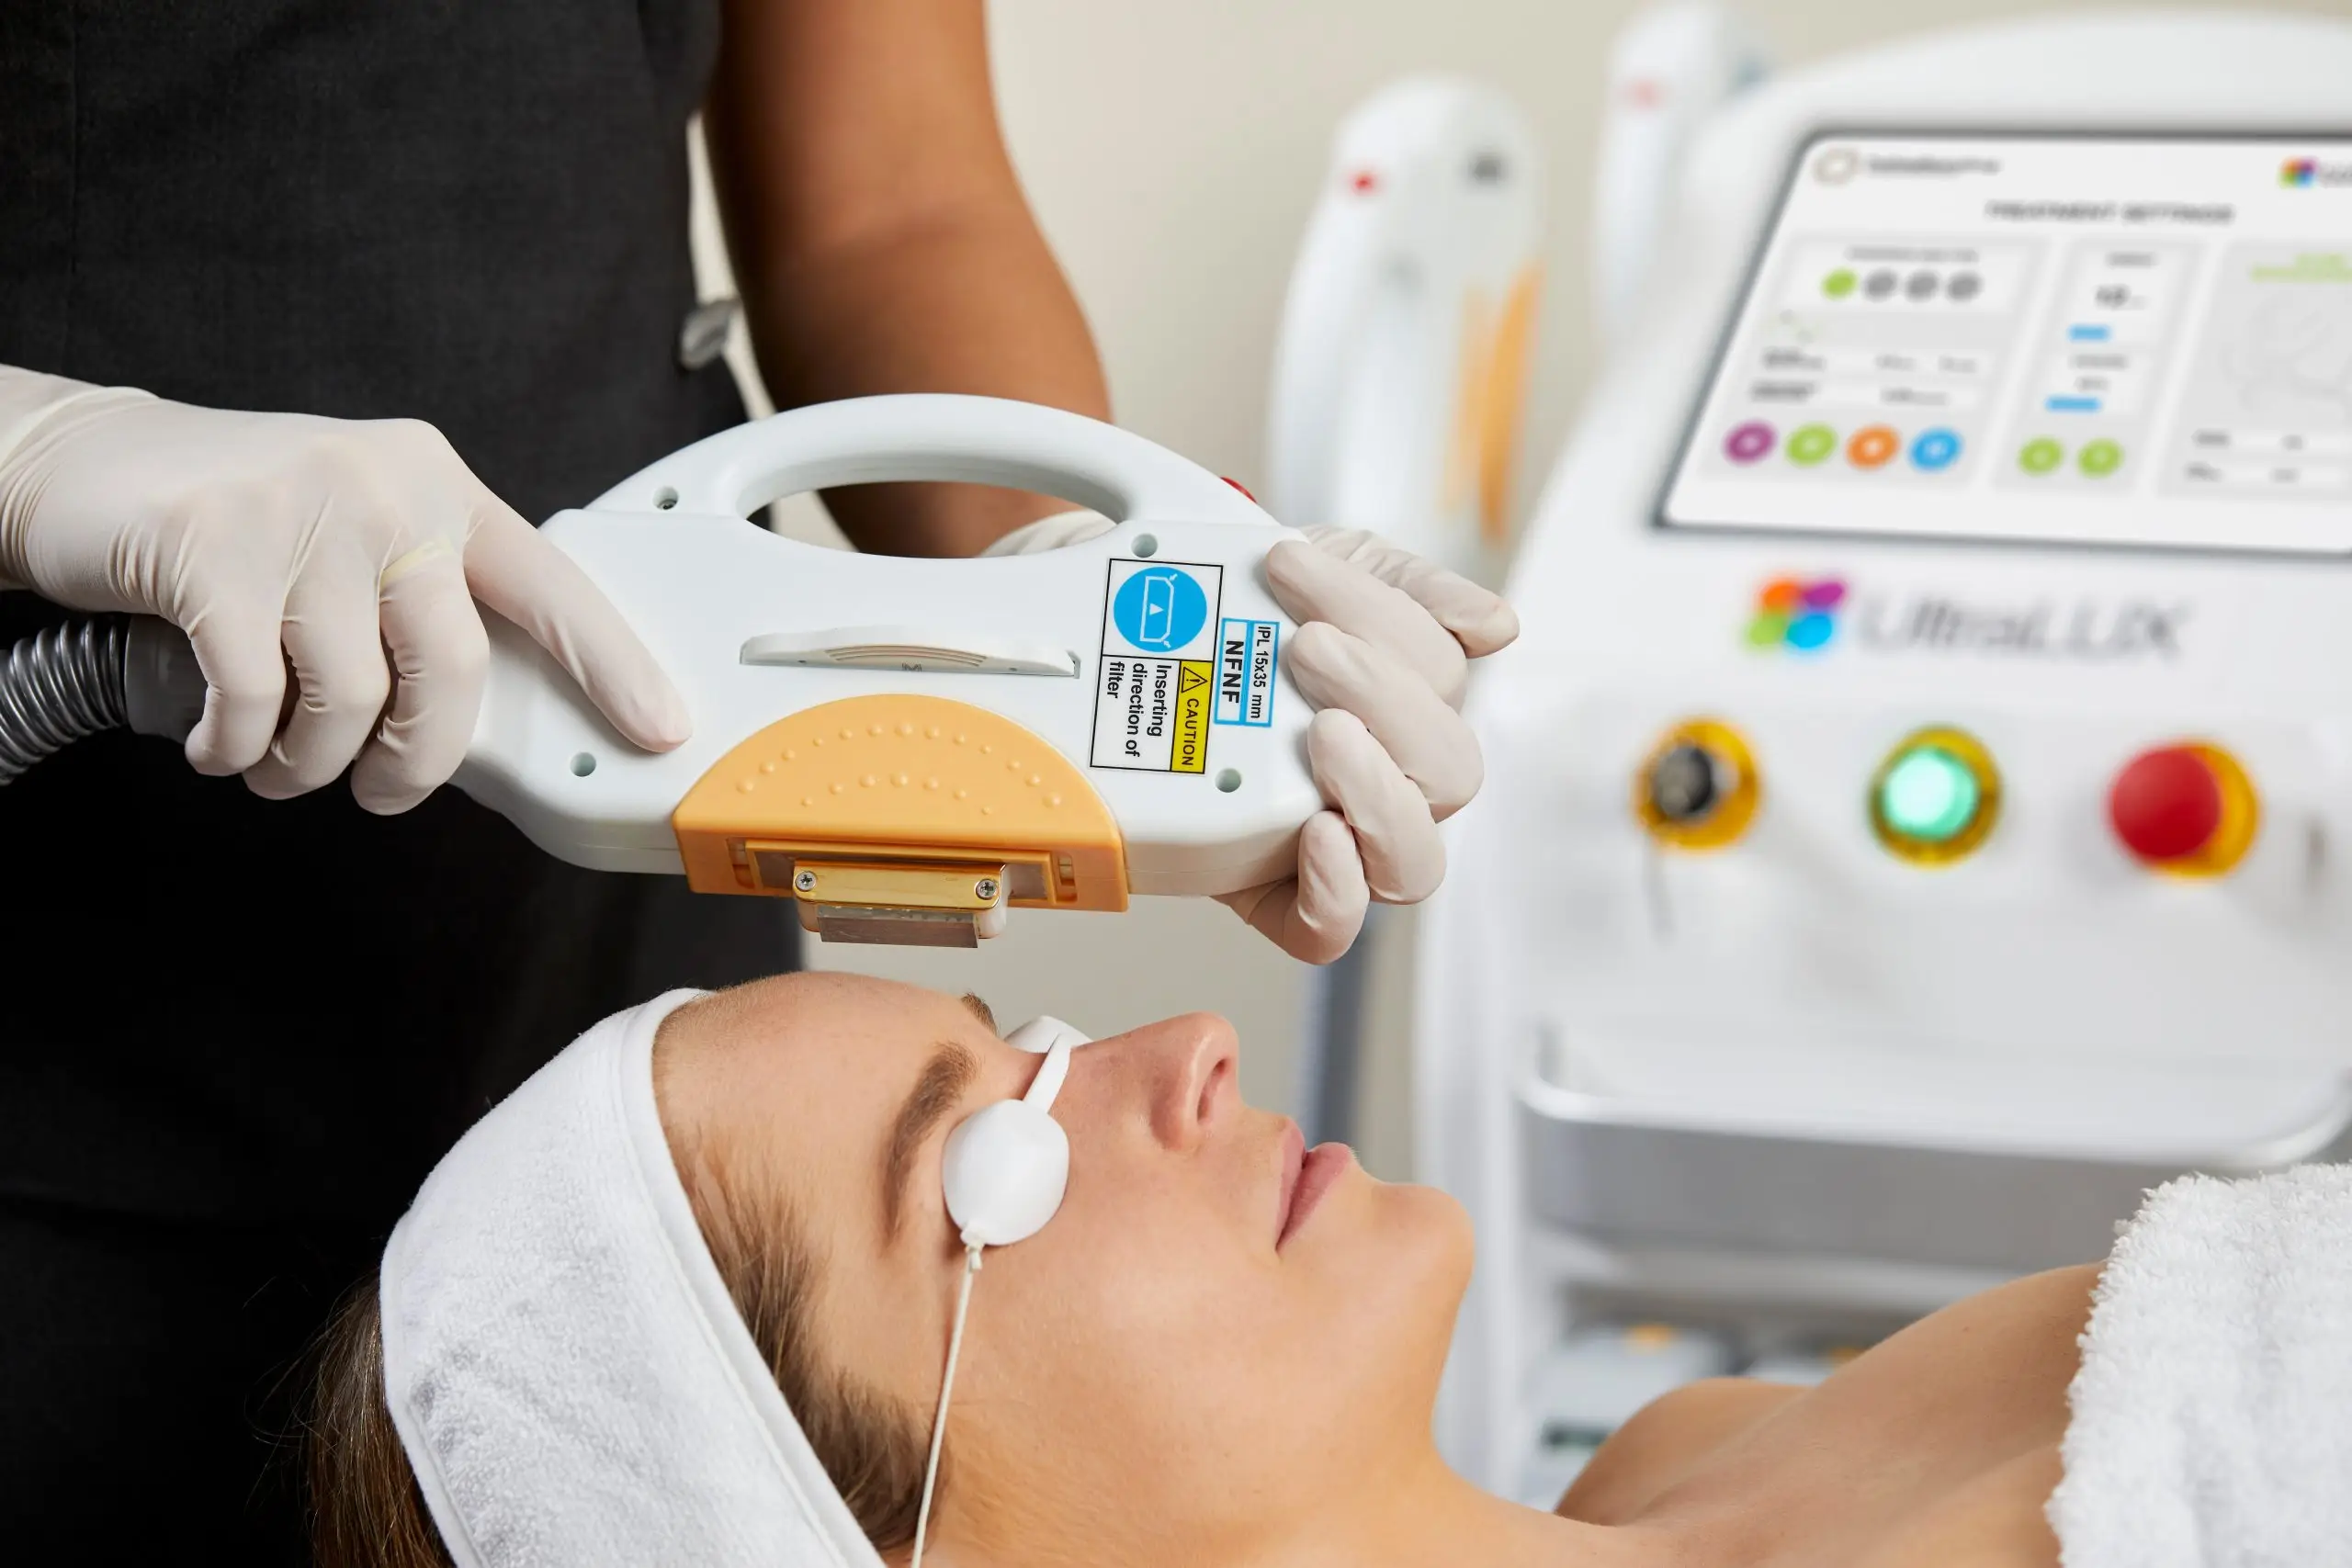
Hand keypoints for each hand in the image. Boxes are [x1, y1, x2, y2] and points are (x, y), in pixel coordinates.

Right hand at [0, 379, 689, 811]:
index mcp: (441, 488)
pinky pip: (256, 699)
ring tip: (274, 761)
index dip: (614, 664)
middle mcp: (388, 491)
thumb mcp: (359, 535)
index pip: (553, 585)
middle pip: (454, 671)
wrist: (85, 466)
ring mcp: (302, 513)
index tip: (660, 727)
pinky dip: (235, 746)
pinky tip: (219, 740)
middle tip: (379, 790)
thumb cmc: (239, 520)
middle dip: (417, 762)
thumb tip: (477, 721)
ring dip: (309, 763)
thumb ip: (424, 603)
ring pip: (351, 699)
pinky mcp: (215, 549)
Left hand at [986, 514, 1518, 961]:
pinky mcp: (1272, 894)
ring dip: (1381, 791)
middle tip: (1307, 647)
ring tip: (1322, 730)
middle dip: (1385, 697)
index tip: (1293, 565)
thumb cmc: (1243, 616)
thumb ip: (1410, 587)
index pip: (1445, 674)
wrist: (1133, 639)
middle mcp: (1389, 780)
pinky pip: (1329, 931)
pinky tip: (1318, 830)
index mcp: (1409, 703)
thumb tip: (1498, 626)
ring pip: (1414, 860)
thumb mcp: (1326, 577)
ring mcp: (1339, 842)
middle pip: (1449, 770)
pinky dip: (1337, 888)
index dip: (1383, 618)